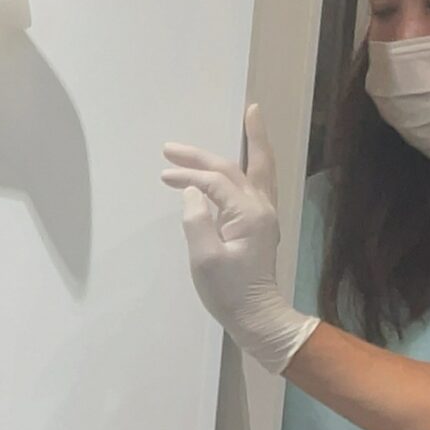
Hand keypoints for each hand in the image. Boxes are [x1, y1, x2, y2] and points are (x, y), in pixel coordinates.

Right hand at [161, 104, 320, 372]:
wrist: (257, 316)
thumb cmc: (229, 293)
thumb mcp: (204, 260)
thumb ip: (196, 220)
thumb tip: (192, 192)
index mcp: (248, 214)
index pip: (213, 183)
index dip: (187, 176)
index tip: (164, 176)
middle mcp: (261, 207)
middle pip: (233, 168)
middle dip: (202, 155)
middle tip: (172, 145)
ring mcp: (264, 214)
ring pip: (258, 167)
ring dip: (252, 141)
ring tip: (252, 113)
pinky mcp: (261, 224)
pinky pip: (258, 181)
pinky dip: (253, 162)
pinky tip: (248, 154)